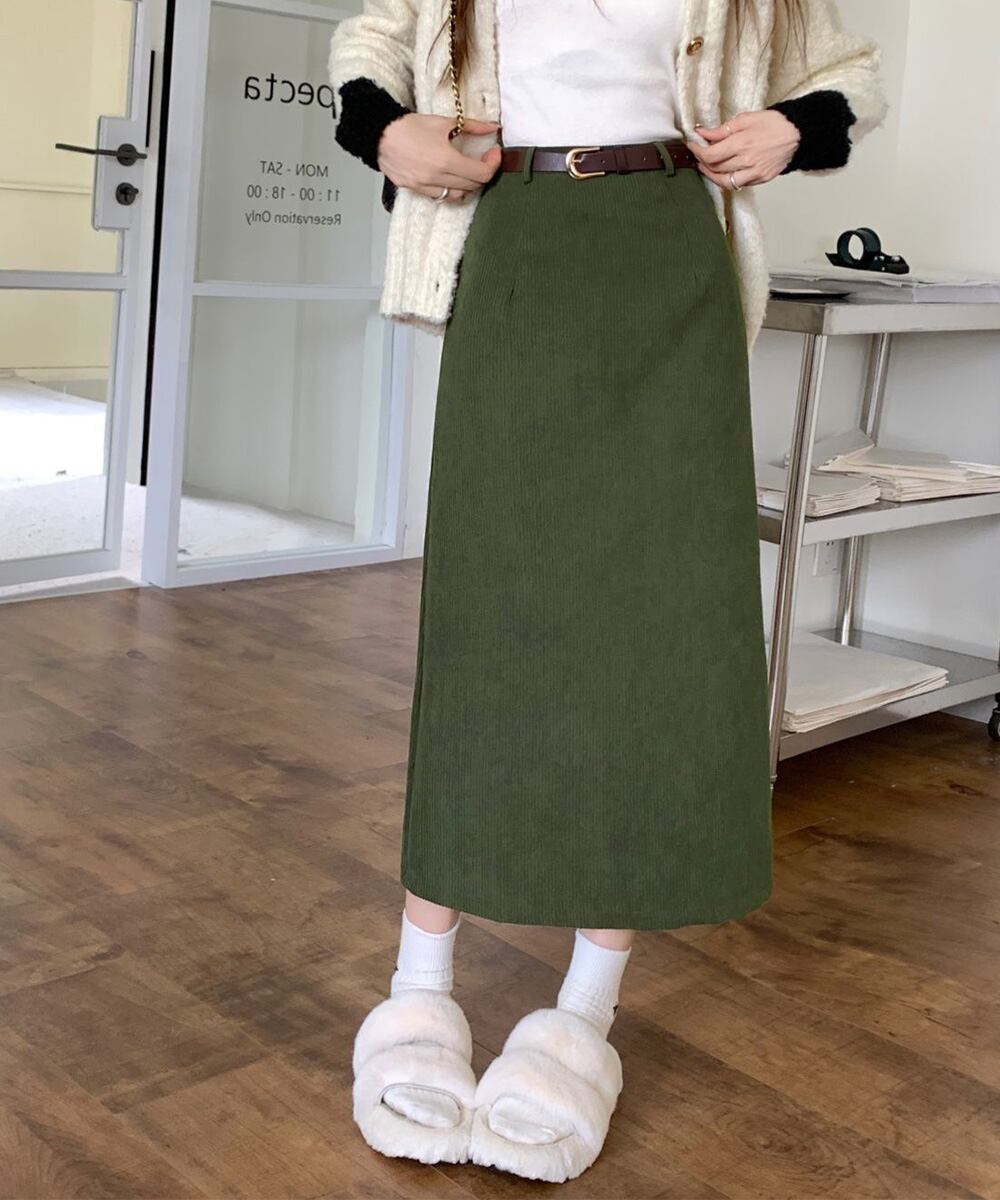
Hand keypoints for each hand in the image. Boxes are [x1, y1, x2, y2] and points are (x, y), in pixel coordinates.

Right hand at [378, 114, 502, 202]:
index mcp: (446, 160)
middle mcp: (436, 178)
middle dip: (483, 173)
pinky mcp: (416, 190)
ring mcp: (425, 187)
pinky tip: (450, 177)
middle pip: (473, 186)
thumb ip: (472, 126)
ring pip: (458, 195)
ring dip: (468, 185)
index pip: (481, 173)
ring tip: (467, 171)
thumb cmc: (409, 126)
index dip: (493, 164)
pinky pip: (441, 196)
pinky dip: (450, 189)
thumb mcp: (444, 122)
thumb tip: (492, 128)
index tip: (494, 153)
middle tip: (483, 159)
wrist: (380, 134)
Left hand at [686, 110, 800, 188]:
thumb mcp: (746, 119)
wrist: (798, 134)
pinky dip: (726, 180)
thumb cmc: (775, 123)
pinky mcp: (761, 179)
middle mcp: (746, 161)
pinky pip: (737, 184)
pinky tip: (722, 172)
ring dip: (711, 175)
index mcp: (742, 143)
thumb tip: (703, 133)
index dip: (697, 152)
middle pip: (715, 168)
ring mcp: (754, 173)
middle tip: (698, 154)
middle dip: (702, 161)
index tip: (692, 145)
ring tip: (706, 167)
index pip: (711, 154)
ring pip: (724, 181)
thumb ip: (723, 129)